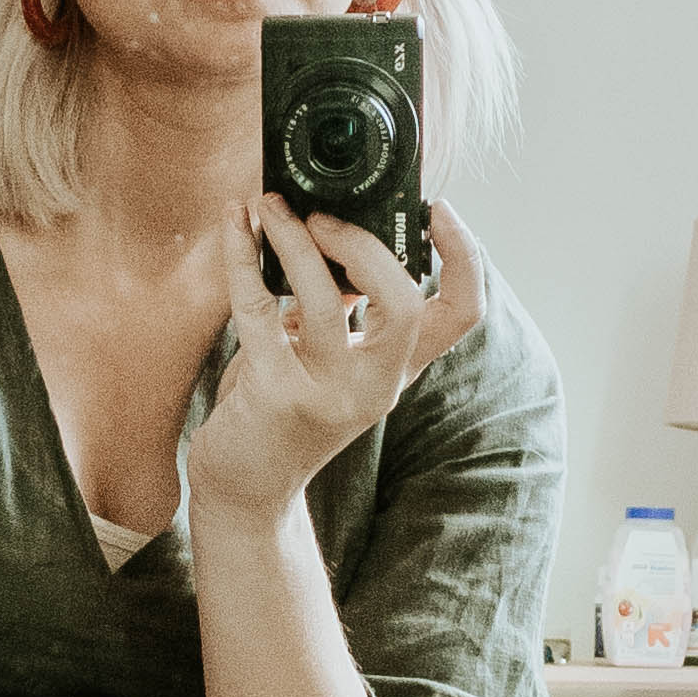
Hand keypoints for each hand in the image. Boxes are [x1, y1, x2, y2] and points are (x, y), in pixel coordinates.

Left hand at [192, 186, 487, 519]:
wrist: (244, 489)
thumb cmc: (280, 413)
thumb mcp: (326, 360)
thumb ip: (340, 310)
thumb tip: (331, 231)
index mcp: (395, 369)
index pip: (461, 314)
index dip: (464, 256)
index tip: (437, 209)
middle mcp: (375, 385)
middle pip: (407, 305)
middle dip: (365, 246)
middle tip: (321, 217)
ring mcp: (328, 394)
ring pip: (324, 300)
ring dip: (293, 240)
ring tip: (270, 207)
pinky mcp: (275, 395)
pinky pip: (258, 309)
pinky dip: (242, 258)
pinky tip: (233, 224)